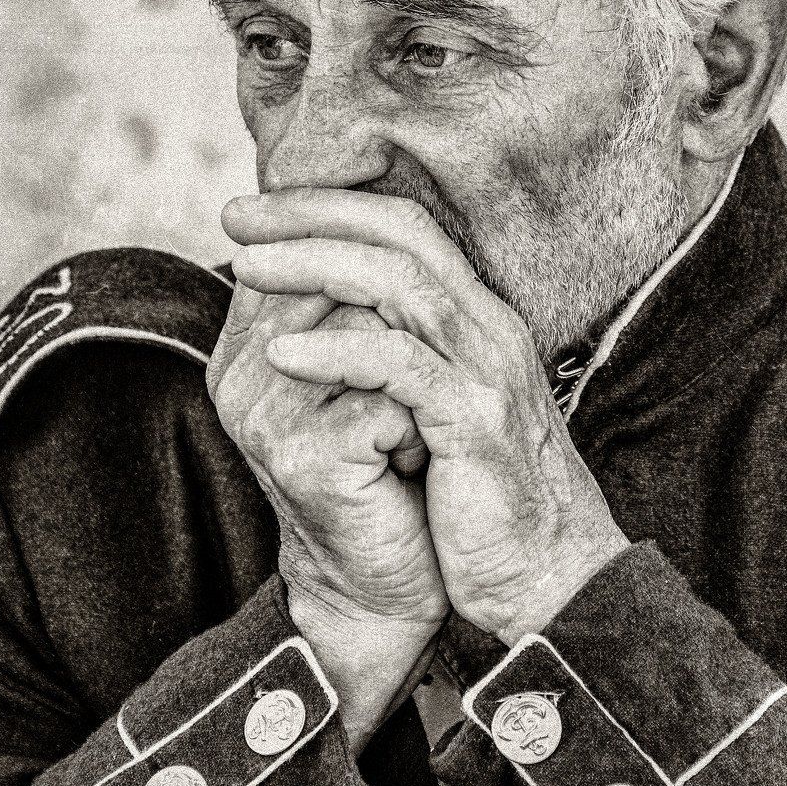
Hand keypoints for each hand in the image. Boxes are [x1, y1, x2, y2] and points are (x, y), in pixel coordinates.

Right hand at [207, 282, 447, 751]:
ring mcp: (263, 415)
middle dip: (402, 333)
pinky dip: (420, 428)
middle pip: (345, 281)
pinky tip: (409, 467)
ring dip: (415, 380)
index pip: (313, 250)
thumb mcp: (362, 373)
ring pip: (372, 331)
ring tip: (407, 433)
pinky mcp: (303, 455)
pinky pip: (389, 396)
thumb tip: (383, 212)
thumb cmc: (386, 470)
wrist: (383, 583)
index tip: (401, 350)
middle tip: (410, 398)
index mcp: (245, 344)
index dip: (381, 279)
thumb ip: (353, 300)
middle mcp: (239, 374)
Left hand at [221, 192, 629, 643]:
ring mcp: (488, 371)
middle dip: (312, 216)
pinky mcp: (476, 423)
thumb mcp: (435, 416)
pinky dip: (338, 351)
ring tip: (247, 267)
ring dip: (315, 266)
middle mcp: (489, 329)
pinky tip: (283, 354)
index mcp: (477, 320)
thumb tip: (319, 324)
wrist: (549, 578)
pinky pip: (401, 366)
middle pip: (401, 236)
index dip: (330, 207)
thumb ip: (394, 361)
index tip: (257, 213)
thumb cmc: (479, 504)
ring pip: (400, 283)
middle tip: (238, 218)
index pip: (405, 228)